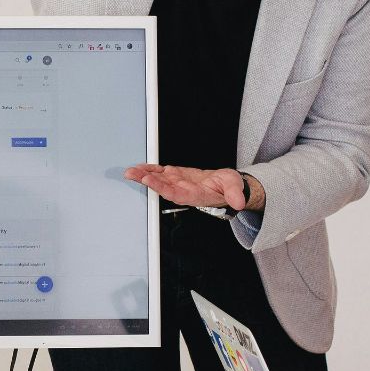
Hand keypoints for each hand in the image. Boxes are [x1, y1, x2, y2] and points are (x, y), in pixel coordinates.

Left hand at [126, 164, 256, 209]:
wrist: (225, 186)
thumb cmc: (229, 187)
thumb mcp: (235, 188)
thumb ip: (235, 194)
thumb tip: (239, 202)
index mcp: (196, 196)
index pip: (177, 194)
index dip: (163, 188)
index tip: (151, 181)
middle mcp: (183, 192)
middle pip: (163, 188)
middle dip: (148, 182)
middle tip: (133, 175)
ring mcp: (178, 184)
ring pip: (159, 180)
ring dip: (144, 176)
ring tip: (130, 172)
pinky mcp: (176, 176)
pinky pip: (161, 173)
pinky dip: (149, 170)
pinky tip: (139, 168)